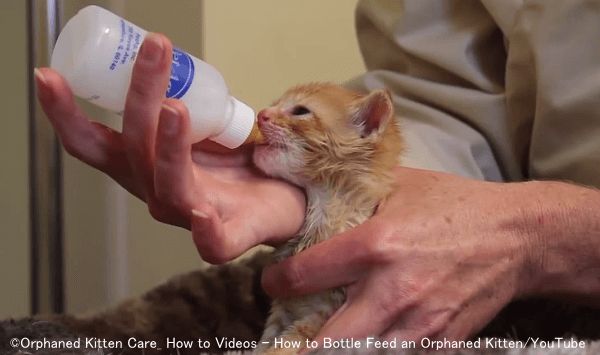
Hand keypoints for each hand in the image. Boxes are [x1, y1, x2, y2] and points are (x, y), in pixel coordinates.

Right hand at [35, 33, 304, 262]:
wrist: (283, 196)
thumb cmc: (234, 160)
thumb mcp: (201, 124)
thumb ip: (180, 102)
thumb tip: (166, 57)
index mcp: (144, 163)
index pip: (94, 142)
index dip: (66, 114)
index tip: (49, 76)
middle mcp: (157, 189)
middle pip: (135, 149)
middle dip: (140, 98)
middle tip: (155, 52)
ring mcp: (190, 215)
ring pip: (169, 185)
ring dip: (168, 145)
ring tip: (176, 108)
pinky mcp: (229, 236)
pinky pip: (213, 243)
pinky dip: (205, 230)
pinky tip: (202, 214)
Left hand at [262, 167, 545, 340]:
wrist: (517, 236)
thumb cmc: (455, 206)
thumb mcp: (399, 186)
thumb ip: (352, 194)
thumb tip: (311, 195)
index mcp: (375, 245)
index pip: (302, 276)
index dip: (276, 282)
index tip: (274, 281)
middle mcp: (393, 291)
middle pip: (326, 341)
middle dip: (298, 340)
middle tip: (290, 329)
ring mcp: (419, 323)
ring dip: (337, 350)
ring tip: (325, 338)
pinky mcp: (441, 342)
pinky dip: (377, 352)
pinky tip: (368, 340)